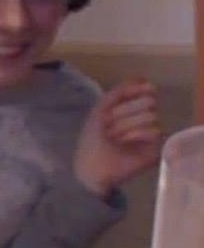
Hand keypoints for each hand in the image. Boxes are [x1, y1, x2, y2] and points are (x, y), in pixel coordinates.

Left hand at [73, 78, 162, 197]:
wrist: (92, 169)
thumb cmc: (91, 140)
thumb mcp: (99, 111)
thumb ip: (117, 92)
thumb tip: (141, 78)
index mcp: (123, 111)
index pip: (138, 93)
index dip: (139, 88)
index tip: (146, 85)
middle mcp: (138, 121)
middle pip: (147, 103)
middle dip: (129, 111)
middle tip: (113, 125)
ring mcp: (147, 135)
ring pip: (151, 117)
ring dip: (130, 125)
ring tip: (117, 137)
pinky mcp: (154, 150)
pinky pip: (156, 133)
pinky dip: (139, 135)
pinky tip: (127, 142)